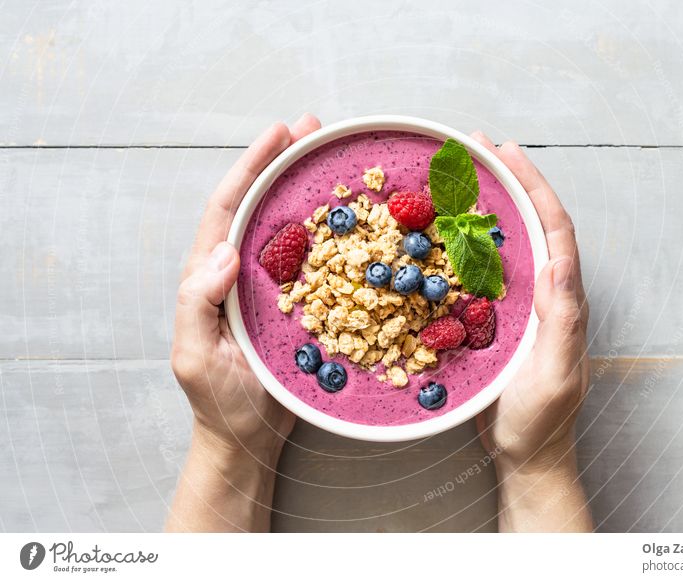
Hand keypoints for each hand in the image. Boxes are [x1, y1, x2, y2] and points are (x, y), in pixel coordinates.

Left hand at [170, 114, 321, 458]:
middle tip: (314, 129)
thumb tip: (221, 251)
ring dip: (309, 190)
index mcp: (207, 276)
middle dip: (282, 162)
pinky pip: (314, 261)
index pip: (227, 210)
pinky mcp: (298, 305)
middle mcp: (240, 273)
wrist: (246, 439)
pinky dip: (331, 234)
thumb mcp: (195, 357)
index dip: (251, 168)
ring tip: (335, 159)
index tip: (280, 134)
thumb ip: (196, 304)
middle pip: (259, 205)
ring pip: (288, 227)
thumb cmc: (219, 404)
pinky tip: (355, 221)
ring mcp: (270, 287)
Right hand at [472, 133, 589, 475]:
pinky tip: (446, 233)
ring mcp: (522, 305)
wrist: (525, 453)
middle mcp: (547, 294)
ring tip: (462, 176)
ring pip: (510, 242)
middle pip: (534, 224)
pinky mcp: (499, 318)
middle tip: (479, 147)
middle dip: (512, 180)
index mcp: (565, 300)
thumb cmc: (540, 422)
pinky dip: (469, 242)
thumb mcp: (554, 376)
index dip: (535, 187)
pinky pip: (487, 270)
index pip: (556, 231)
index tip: (509, 153)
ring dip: (490, 205)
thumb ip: (563, 324)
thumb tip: (559, 264)